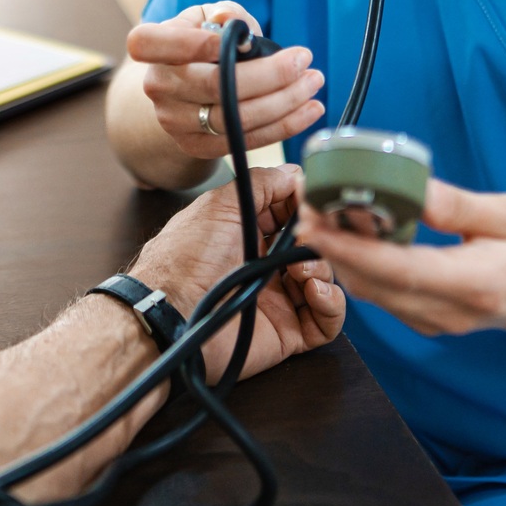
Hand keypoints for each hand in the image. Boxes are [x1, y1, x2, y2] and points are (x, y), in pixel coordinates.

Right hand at [126, 3, 324, 159]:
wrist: (183, 87)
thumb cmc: (200, 41)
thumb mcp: (208, 16)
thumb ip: (224, 13)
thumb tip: (230, 20)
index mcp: (153, 47)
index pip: (156, 44)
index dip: (198, 44)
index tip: (246, 41)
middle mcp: (158, 86)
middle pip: (215, 86)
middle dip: (270, 74)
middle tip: (305, 60)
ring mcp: (175, 121)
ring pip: (235, 118)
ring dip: (284, 102)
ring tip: (312, 83)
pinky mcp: (197, 146)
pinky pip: (246, 141)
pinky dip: (283, 126)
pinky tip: (308, 110)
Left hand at [129, 164, 344, 380]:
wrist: (175, 313)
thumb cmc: (189, 257)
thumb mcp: (221, 204)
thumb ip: (262, 184)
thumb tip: (295, 174)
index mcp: (248, 234)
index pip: (292, 217)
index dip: (306, 210)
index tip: (313, 205)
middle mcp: (264, 264)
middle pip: (313, 247)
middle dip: (319, 240)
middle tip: (311, 238)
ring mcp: (279, 299)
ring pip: (324, 279)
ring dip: (322, 269)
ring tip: (301, 271)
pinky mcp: (288, 331)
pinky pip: (326, 320)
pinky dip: (330, 303)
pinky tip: (313, 291)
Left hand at [297, 177, 505, 341]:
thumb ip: (459, 206)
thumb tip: (411, 188)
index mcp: (473, 284)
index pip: (396, 269)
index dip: (348, 247)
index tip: (314, 221)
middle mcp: (449, 312)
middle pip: (373, 285)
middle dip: (332, 247)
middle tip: (306, 205)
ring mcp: (437, 323)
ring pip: (372, 294)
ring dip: (341, 257)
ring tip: (320, 214)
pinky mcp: (430, 321)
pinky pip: (384, 297)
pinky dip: (360, 267)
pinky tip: (351, 236)